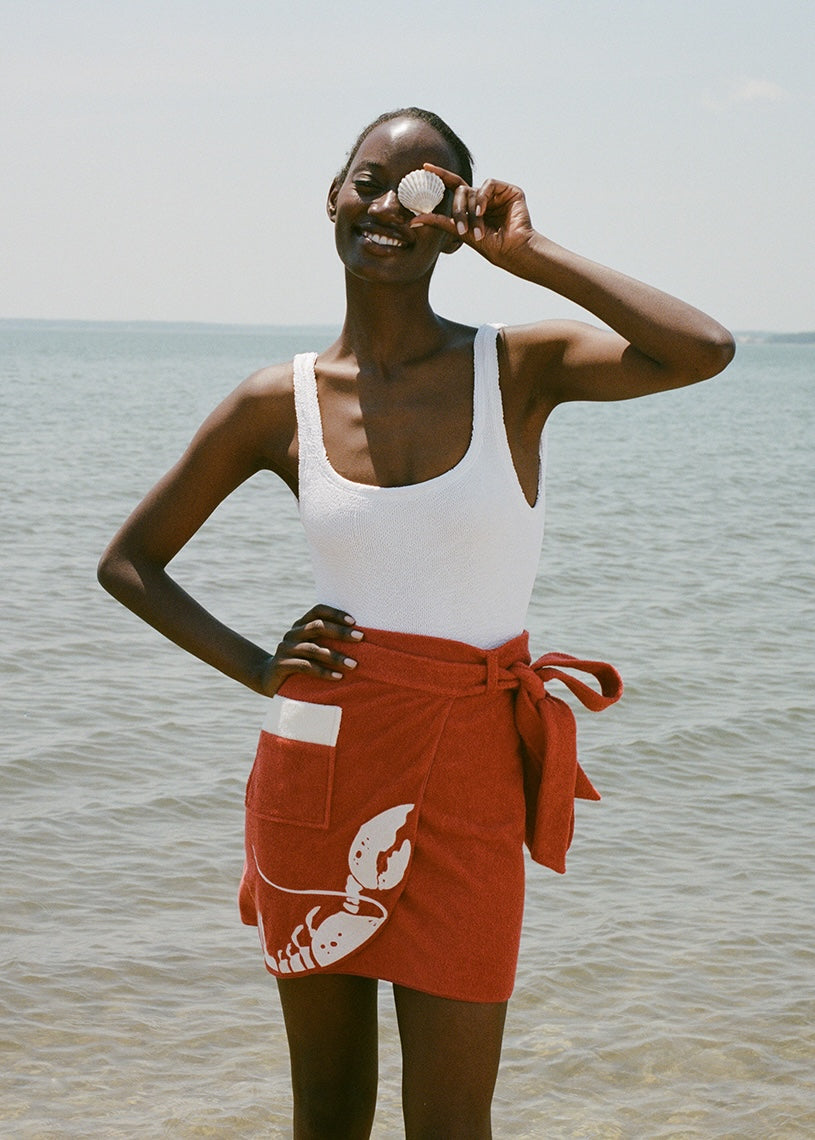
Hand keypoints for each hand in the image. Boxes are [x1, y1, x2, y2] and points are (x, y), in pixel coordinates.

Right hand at [260, 604, 363, 694]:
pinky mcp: (281, 665)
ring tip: (354, 664)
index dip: (335, 613)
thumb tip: (362, 640)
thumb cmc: (301, 662)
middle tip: (360, 638)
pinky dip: (323, 672)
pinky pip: (305, 666)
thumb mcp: (312, 649)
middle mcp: (292, 633)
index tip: (354, 621)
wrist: (269, 679)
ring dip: (335, 656)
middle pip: (317, 626)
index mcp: (301, 625)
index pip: (318, 611)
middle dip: (340, 632)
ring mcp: (285, 648)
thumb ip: (328, 641)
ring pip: (313, 649)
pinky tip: (338, 677)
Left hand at [412, 163, 536, 267]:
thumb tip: (412, 221)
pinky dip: (483, 197)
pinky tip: (483, 211)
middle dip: (459, 210)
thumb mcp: (459, 232)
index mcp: (472, 206)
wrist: (512, 250)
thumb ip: (438, 221)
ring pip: (473, 190)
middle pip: (461, 191)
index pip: (453, 186)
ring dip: (472, 212)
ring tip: (477, 230)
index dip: (440, 175)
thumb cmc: (490, 245)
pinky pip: (488, 184)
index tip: (424, 167)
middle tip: (462, 229)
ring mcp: (496, 193)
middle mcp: (483, 197)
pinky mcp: (509, 191)